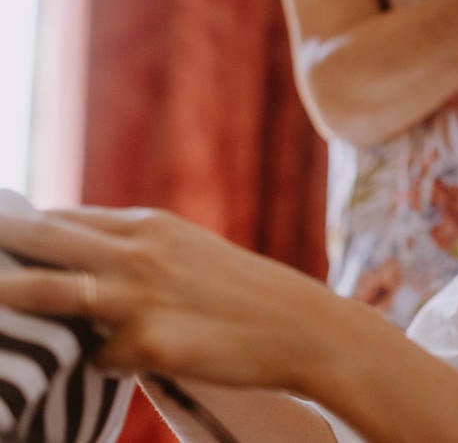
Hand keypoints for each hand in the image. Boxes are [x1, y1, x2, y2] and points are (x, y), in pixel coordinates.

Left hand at [0, 206, 360, 391]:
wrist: (300, 327)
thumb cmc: (242, 293)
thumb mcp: (188, 252)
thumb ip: (133, 250)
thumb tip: (72, 254)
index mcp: (149, 225)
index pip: (60, 218)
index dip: (15, 229)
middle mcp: (138, 252)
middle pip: (41, 239)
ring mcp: (141, 298)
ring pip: (49, 292)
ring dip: (10, 297)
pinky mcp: (149, 344)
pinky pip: (96, 359)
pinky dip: (96, 365)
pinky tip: (118, 367)